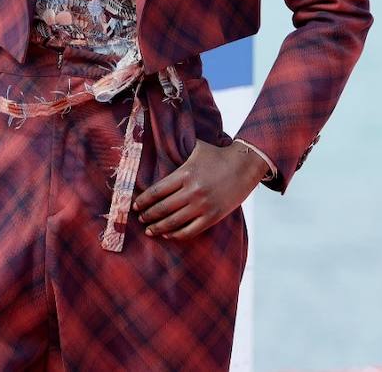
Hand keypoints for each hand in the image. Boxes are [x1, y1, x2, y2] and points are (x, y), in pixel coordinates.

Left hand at [132, 138, 264, 239]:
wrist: (245, 166)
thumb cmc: (218, 155)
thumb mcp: (196, 148)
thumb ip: (179, 151)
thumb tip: (161, 147)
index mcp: (184, 174)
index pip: (157, 191)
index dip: (143, 201)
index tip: (135, 206)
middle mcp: (191, 191)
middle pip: (162, 208)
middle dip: (148, 216)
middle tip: (140, 219)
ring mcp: (202, 206)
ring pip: (174, 222)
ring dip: (158, 228)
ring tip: (149, 230)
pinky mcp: (213, 216)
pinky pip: (190, 231)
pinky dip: (177, 235)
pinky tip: (168, 234)